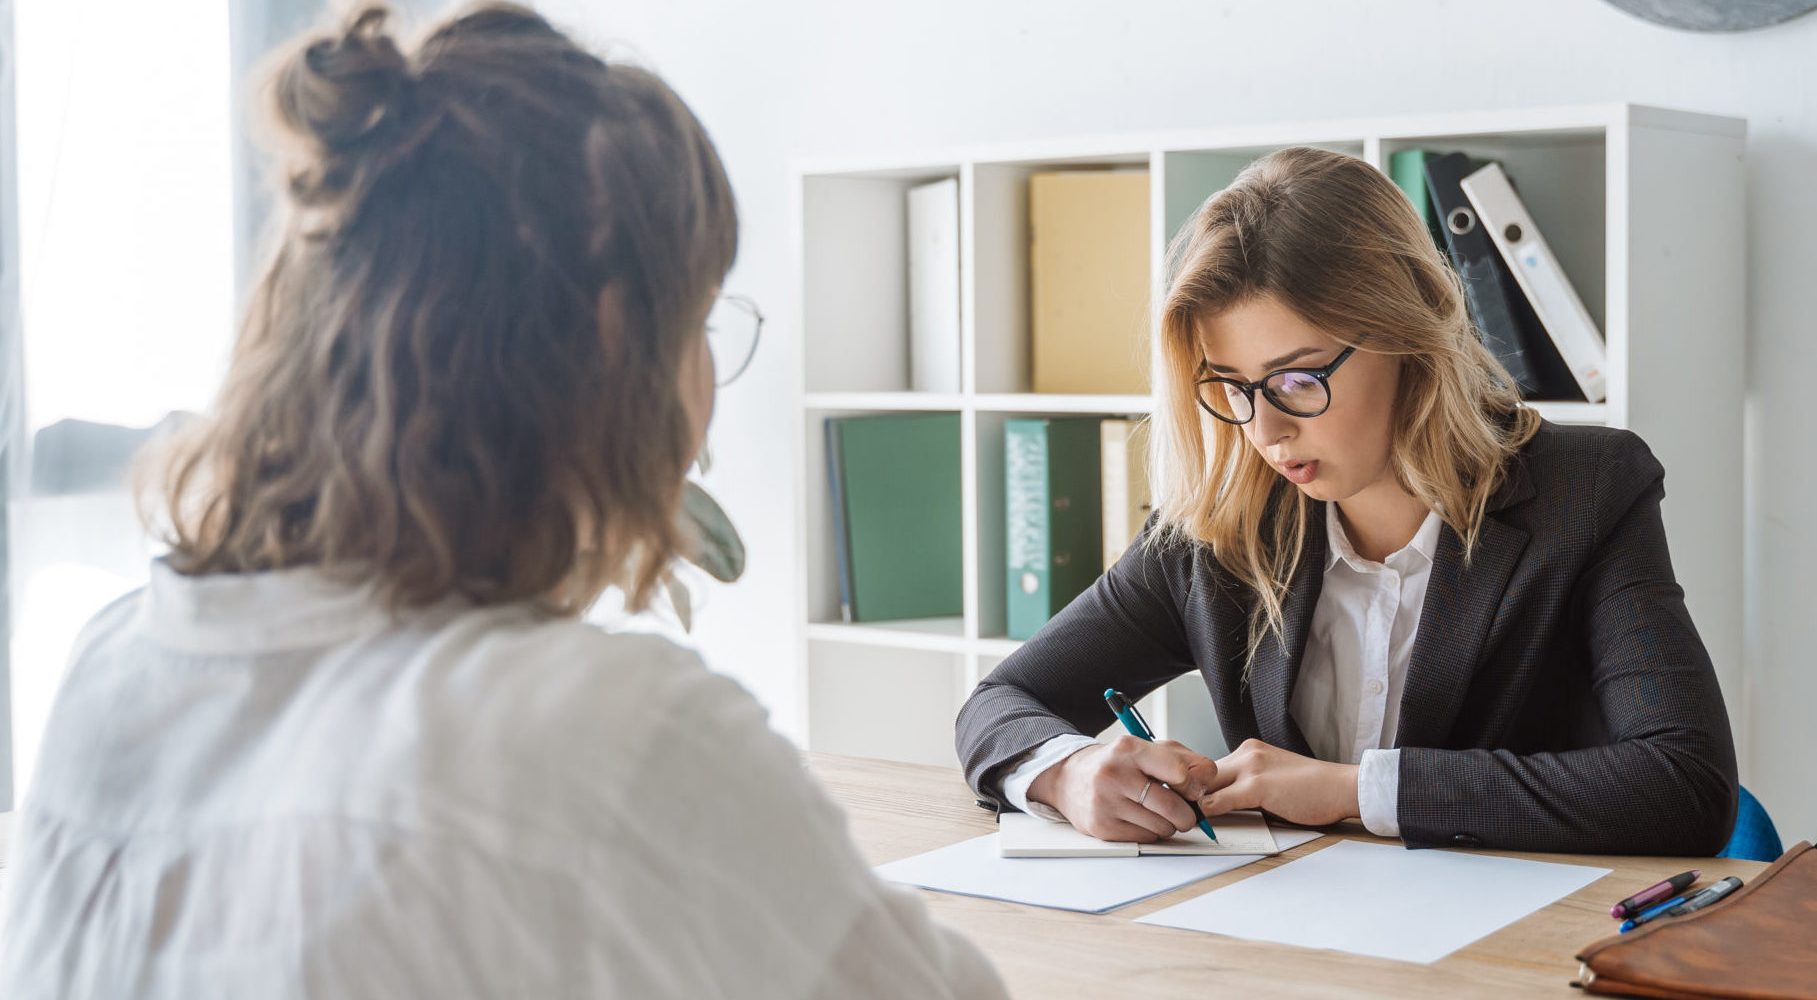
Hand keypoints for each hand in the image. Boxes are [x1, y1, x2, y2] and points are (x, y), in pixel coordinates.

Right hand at [1027, 735, 1219, 842]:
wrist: (1070, 778)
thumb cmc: (1118, 763)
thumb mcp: (1149, 748)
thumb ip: (1184, 759)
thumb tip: (1206, 782)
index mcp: (1129, 749)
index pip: (1180, 773)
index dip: (1194, 785)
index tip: (1191, 788)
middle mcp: (1114, 774)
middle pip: (1175, 808)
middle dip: (1187, 814)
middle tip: (1182, 809)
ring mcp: (1105, 803)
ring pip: (1163, 828)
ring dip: (1168, 824)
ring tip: (1156, 811)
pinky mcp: (1101, 827)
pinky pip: (1146, 839)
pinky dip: (1151, 833)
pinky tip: (1139, 819)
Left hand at [1196, 738, 1359, 827]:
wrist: (1341, 787)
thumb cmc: (1312, 789)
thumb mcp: (1271, 779)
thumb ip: (1245, 786)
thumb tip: (1218, 803)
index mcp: (1248, 750)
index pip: (1208, 768)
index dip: (1194, 787)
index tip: (1184, 801)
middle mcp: (1246, 752)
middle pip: (1201, 774)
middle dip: (1188, 794)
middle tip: (1177, 813)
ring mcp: (1251, 766)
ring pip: (1205, 786)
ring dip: (1194, 804)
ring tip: (1186, 820)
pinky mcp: (1257, 785)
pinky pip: (1220, 800)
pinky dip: (1208, 813)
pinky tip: (1205, 823)